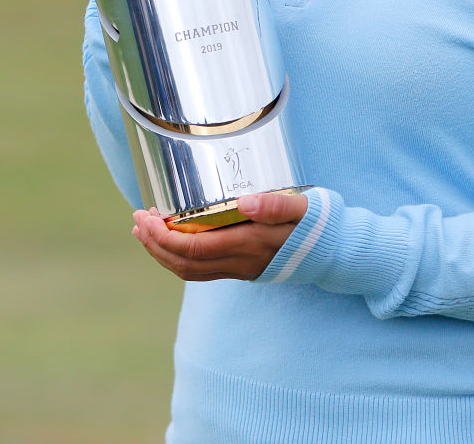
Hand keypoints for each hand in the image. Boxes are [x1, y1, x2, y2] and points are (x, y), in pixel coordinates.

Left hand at [132, 192, 308, 281]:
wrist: (336, 253)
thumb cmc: (319, 223)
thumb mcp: (303, 206)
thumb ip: (275, 203)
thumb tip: (244, 201)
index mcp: (249, 244)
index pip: (193, 248)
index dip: (163, 237)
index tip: (147, 216)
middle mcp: (241, 262)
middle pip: (184, 263)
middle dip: (154, 245)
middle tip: (137, 220)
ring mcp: (241, 269)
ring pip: (190, 271)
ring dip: (162, 253)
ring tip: (145, 231)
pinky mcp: (243, 269)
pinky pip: (202, 270)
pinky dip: (179, 257)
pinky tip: (174, 241)